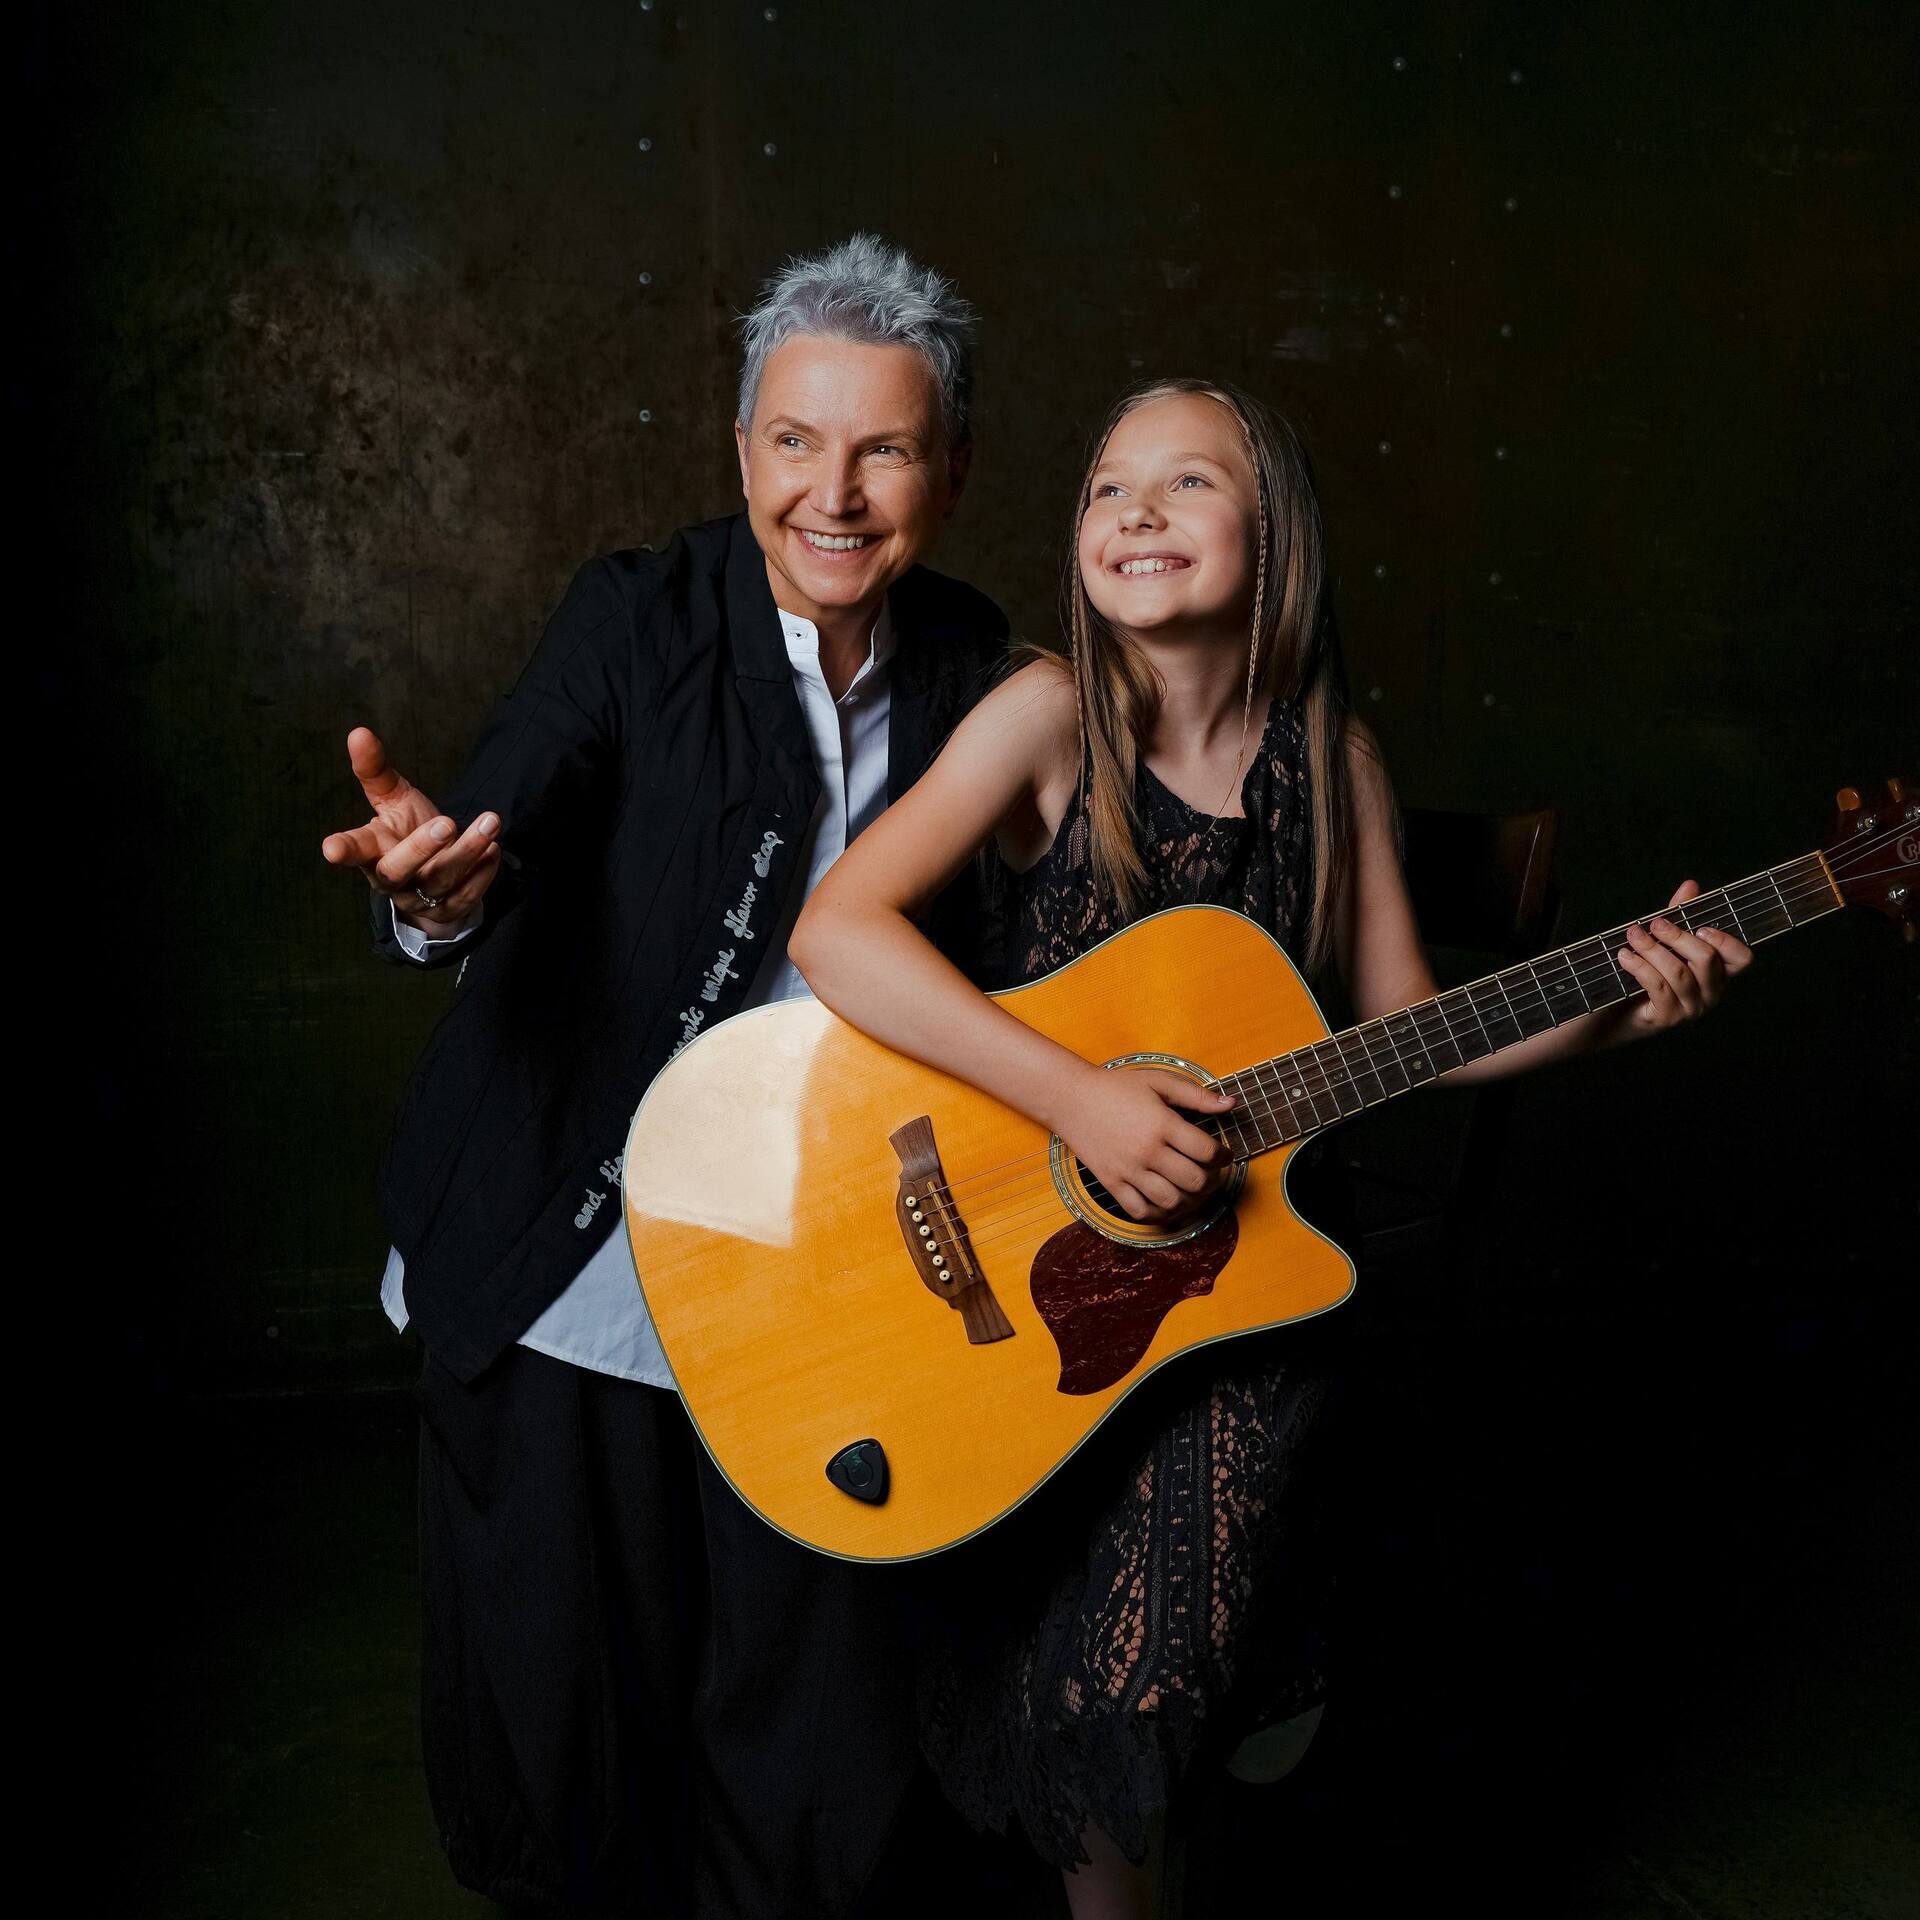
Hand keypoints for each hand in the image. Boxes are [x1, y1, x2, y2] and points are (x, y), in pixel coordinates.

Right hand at [319, 727, 501, 934]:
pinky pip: (466, 896)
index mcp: (371, 850)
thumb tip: (359, 732)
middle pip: (398, 869)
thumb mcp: (392, 799)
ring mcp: (419, 897)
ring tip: (490, 823)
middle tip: (446, 823)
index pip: (353, 850)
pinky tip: (494, 849)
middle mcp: (391, 878)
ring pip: (440, 881)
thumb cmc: (406, 829)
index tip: (331, 849)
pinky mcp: (448, 909)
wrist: (434, 872)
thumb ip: (376, 770)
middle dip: (422, 848)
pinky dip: (483, 873)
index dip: (342, 849)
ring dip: (467, 852)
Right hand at [1053, 1066, 1235, 1224]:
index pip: (1206, 1151)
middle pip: (1194, 1181)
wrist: (1071, 1098)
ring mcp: (1128, 1170)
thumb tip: (1230, 1104)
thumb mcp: (1158, 1082)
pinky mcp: (1111, 1183)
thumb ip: (1196, 1095)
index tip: (1224, 1154)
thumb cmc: (1116, 1087)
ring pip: (1171, 1201)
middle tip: (1212, 1173)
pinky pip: (1141, 1212)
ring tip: (1192, 1189)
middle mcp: (1146, 1151)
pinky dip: (1159, 1214)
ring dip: (1190, 1200)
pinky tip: (1167, 1201)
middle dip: (1212, 1180)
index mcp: (1161, 1123)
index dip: (1223, 1155)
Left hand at [1614, 879, 1752, 1036]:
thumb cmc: (1647, 973)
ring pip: (1679, 972)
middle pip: (1706, 960)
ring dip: (1652, 949)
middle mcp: (1710, 993)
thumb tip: (1691, 885)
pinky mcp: (1667, 1018)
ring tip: (1634, 935)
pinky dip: (1640, 967)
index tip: (1702, 927)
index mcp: (1718, 973)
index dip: (1728, 941)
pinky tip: (1625, 956)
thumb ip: (1679, 916)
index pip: (1742, 959)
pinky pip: (1658, 987)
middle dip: (1678, 936)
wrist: (1616, 1014)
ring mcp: (1690, 1008)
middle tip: (1655, 923)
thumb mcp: (1665, 942)